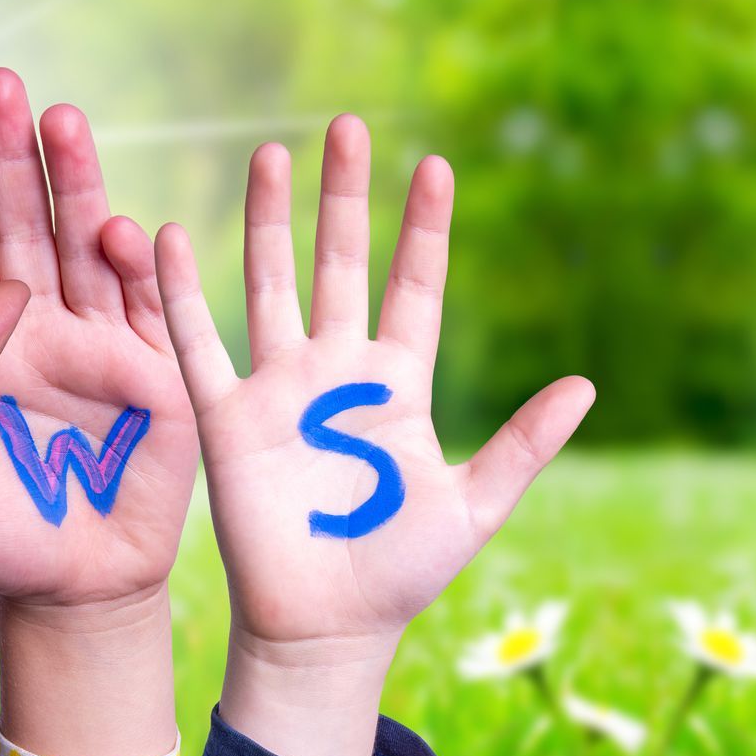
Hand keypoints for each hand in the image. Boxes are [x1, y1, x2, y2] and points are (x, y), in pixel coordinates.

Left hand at [0, 69, 198, 610]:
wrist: (75, 587)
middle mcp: (41, 328)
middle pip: (24, 225)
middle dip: (11, 157)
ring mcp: (102, 344)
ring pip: (85, 248)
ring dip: (76, 185)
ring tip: (61, 119)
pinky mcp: (156, 374)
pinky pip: (151, 312)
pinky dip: (142, 272)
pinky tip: (126, 229)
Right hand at [154, 115, 593, 755]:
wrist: (325, 628)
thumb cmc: (400, 574)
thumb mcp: (474, 506)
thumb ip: (524, 444)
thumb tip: (587, 384)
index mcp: (399, 387)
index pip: (413, 288)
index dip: (424, 229)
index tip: (436, 165)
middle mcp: (336, 374)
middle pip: (341, 264)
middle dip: (345, 197)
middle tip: (347, 127)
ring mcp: (279, 390)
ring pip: (272, 284)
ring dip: (268, 220)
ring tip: (270, 153)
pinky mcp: (227, 419)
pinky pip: (201, 344)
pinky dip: (182, 293)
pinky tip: (168, 237)